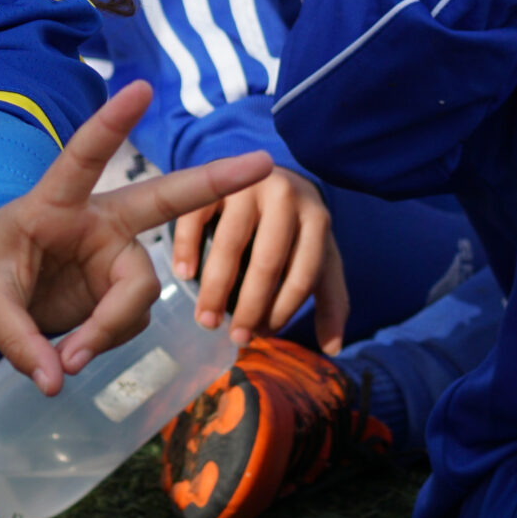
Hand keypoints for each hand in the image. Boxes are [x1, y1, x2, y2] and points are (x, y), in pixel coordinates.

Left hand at [0, 81, 277, 395]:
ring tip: (67, 357)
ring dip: (111, 328)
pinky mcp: (115, 289)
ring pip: (140, 291)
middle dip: (213, 182)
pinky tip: (73, 352)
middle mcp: (95, 222)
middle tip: (263, 164)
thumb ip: (15, 337)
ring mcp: (111, 255)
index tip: (140, 88)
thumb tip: (55, 378)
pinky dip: (107, 341)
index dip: (111, 125)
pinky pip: (129, 320)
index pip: (83, 157)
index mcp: (53, 202)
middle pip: (160, 200)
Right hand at [171, 165, 347, 352]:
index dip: (283, 310)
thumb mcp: (320, 255)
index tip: (264, 335)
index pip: (303, 274)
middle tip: (235, 338)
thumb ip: (330, 298)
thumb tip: (332, 349)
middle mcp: (285, 197)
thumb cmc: (294, 225)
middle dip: (250, 307)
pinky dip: (187, 247)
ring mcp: (247, 184)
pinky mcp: (213, 175)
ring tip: (206, 319)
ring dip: (215, 289)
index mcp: (316, 219)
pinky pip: (196, 216)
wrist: (267, 168)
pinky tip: (183, 275)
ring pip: (229, 244)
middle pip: (267, 262)